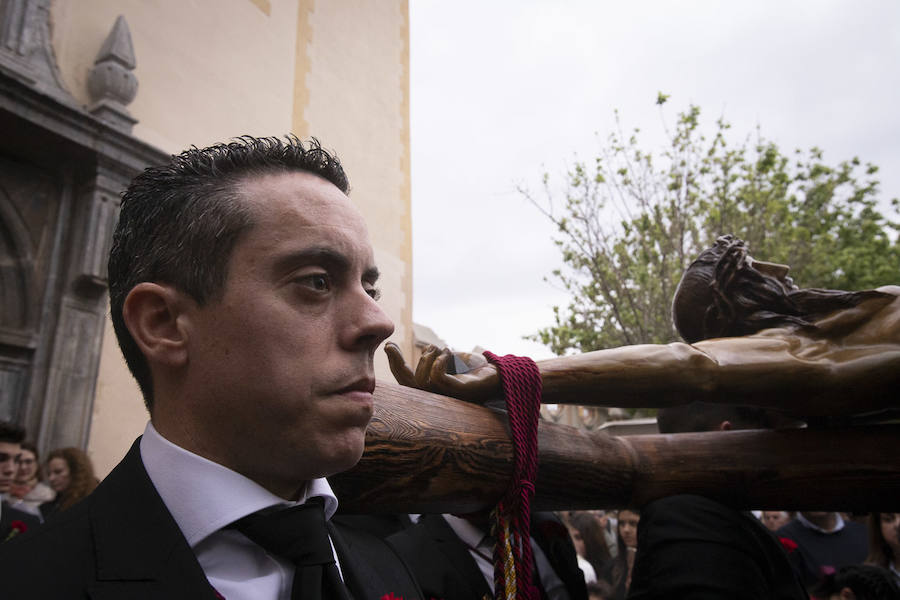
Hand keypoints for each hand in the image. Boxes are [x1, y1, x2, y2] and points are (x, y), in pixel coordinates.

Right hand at [384, 343, 500, 402]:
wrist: (500, 373)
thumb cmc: (474, 369)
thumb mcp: (450, 360)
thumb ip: (434, 360)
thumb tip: (422, 349)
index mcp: (433, 390)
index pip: (407, 382)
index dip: (395, 365)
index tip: (389, 345)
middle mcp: (437, 397)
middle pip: (408, 385)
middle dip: (396, 363)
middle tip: (392, 345)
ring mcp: (448, 397)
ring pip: (421, 382)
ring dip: (427, 358)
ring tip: (442, 350)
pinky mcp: (460, 393)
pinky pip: (438, 380)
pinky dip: (438, 363)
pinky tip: (447, 353)